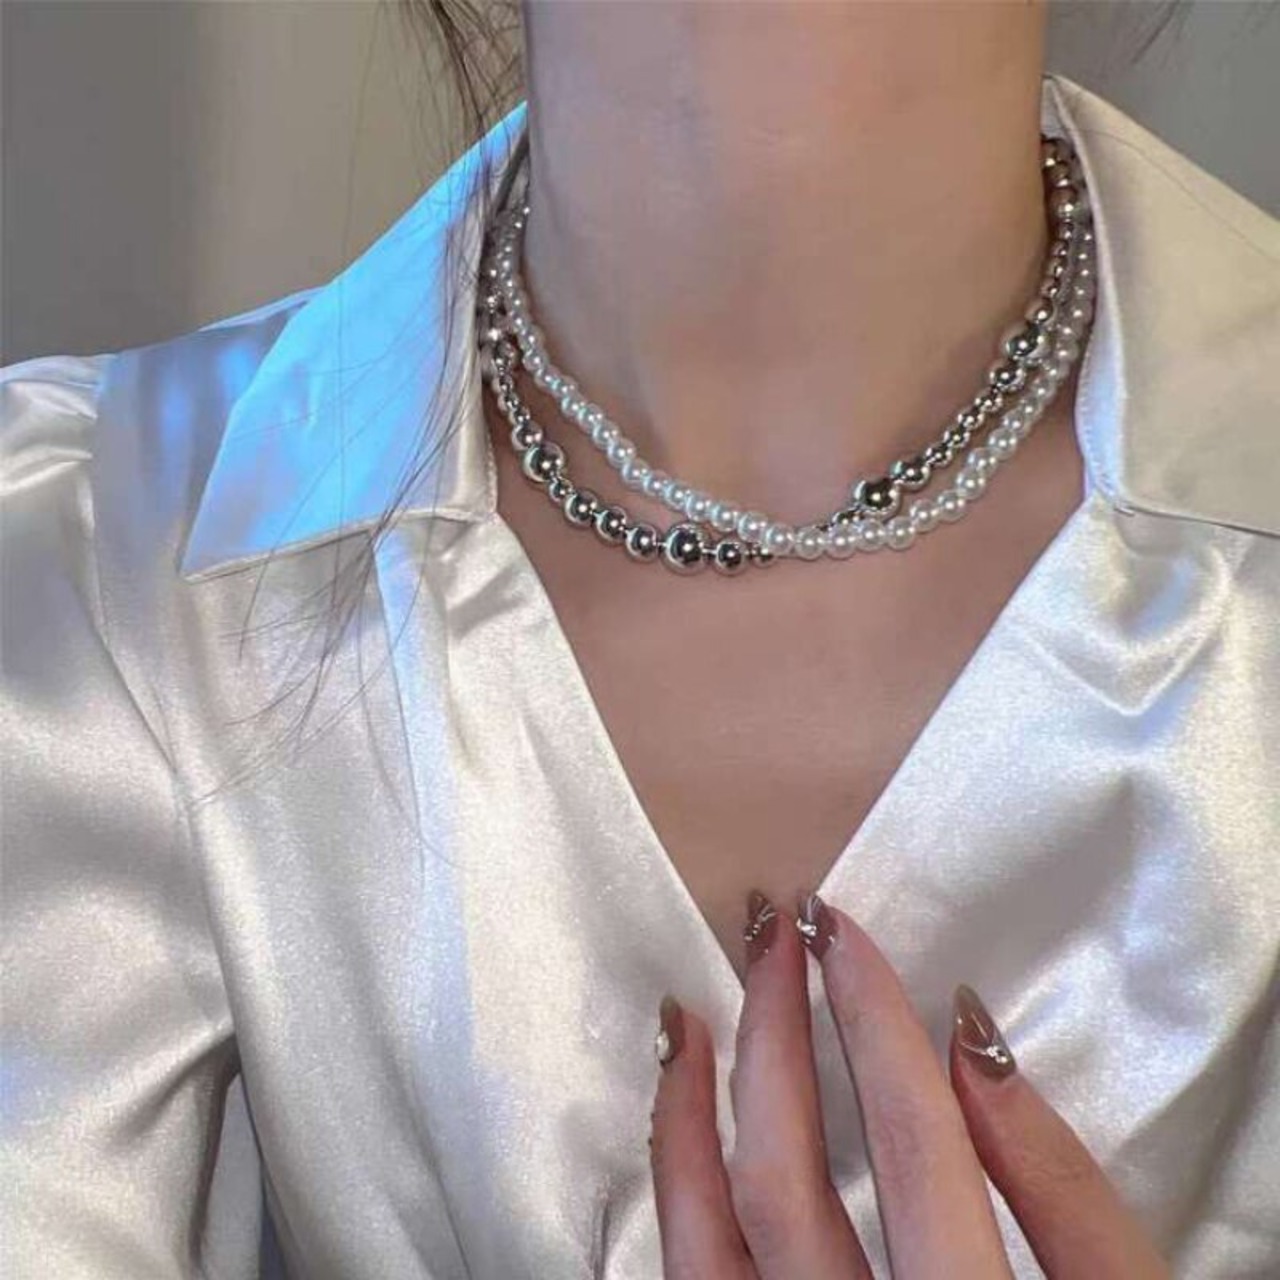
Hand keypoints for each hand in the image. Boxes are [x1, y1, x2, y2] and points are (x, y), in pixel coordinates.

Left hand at [649, 892, 1169, 1278]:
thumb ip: (1067, 1195)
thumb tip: (973, 1045)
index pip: (911, 1148)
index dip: (870, 1022)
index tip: (841, 929)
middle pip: (785, 1180)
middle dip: (773, 1035)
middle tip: (768, 932)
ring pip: (700, 1245)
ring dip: (687, 1116)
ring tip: (685, 1017)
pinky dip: (672, 1198)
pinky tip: (679, 1136)